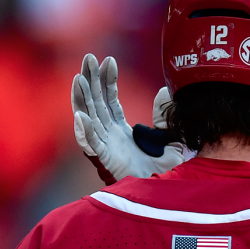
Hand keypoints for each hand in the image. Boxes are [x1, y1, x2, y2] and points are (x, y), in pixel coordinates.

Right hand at [71, 54, 185, 183]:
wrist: (168, 190)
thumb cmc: (167, 169)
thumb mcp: (170, 135)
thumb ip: (163, 114)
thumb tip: (165, 90)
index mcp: (122, 130)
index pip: (110, 99)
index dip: (107, 80)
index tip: (108, 60)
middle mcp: (111, 135)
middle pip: (95, 103)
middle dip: (90, 80)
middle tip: (88, 58)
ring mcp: (108, 146)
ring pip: (89, 118)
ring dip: (82, 98)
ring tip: (79, 78)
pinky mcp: (108, 160)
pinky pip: (93, 144)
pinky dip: (86, 131)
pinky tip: (81, 116)